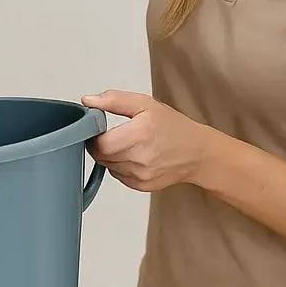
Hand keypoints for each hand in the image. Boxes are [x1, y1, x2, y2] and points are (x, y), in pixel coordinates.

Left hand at [81, 90, 216, 192]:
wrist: (197, 153)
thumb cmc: (173, 127)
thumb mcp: (145, 103)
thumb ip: (113, 100)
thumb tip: (88, 101)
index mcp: (141, 133)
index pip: (100, 144)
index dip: (94, 135)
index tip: (98, 128)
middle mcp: (141, 158)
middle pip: (101, 156)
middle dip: (100, 144)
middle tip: (111, 134)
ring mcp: (141, 176)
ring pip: (107, 166)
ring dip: (109, 155)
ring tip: (125, 144)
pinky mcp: (141, 186)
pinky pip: (117, 175)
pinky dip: (119, 166)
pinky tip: (133, 156)